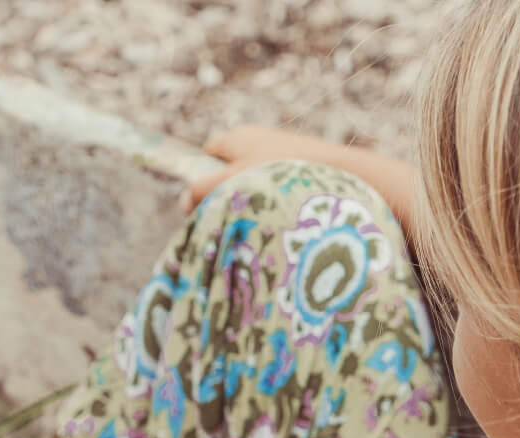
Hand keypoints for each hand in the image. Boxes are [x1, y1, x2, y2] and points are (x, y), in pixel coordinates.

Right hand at [179, 125, 329, 213]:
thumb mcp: (232, 185)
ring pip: (254, 177)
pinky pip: (276, 183)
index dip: (202, 177)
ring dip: (252, 198)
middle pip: (230, 167)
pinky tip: (281, 215)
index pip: (208, 154)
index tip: (204, 203)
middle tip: (230, 215)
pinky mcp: (300, 165)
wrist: (335, 172)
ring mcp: (280, 150)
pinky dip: (274, 198)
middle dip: (226, 191)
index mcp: (237, 136)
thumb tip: (184, 201)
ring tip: (259, 218)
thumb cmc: (277, 176)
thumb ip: (203, 191)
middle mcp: (257, 138)